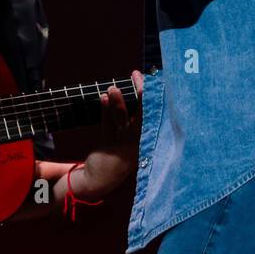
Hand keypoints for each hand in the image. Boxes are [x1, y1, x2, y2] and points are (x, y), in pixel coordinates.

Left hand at [71, 69, 143, 199]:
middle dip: (140, 93)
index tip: (148, 76)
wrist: (101, 178)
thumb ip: (127, 115)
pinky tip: (103, 99)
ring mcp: (125, 146)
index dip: (151, 93)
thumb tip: (131, 88)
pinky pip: (108, 127)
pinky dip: (105, 112)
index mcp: (148, 137)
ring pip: (123, 120)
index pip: (153, 111)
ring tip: (112, 88)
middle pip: (142, 113)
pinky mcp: (110, 149)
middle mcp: (140, 141)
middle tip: (137, 75)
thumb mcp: (126, 134)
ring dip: (118, 102)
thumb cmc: (116, 152)